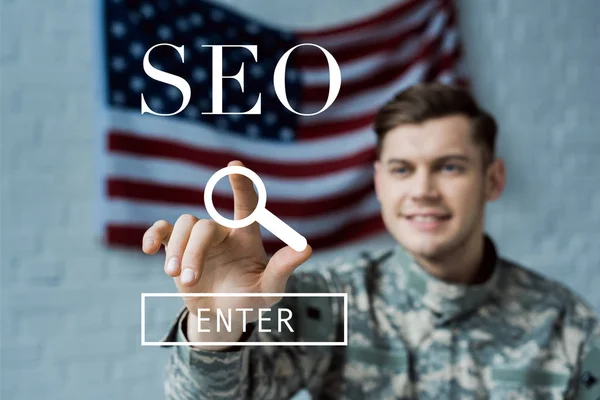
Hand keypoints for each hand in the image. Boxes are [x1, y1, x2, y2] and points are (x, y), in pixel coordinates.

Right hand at [142, 160, 312, 344]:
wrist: (221, 317)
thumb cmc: (250, 300)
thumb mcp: (269, 289)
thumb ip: (283, 269)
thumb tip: (307, 248)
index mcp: (246, 235)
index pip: (246, 204)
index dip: (241, 184)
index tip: (234, 166)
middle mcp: (222, 231)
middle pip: (203, 226)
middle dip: (193, 252)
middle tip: (187, 281)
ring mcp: (198, 238)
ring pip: (182, 225)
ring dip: (176, 250)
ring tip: (176, 277)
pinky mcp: (176, 248)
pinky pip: (162, 230)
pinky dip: (153, 235)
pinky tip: (149, 249)